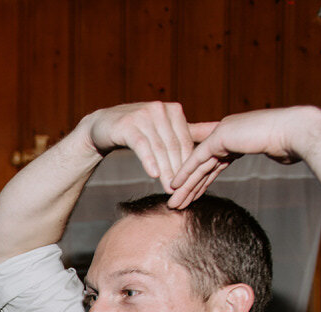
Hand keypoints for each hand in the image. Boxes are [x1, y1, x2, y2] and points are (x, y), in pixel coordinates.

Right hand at [81, 101, 208, 188]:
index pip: (186, 141)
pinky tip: (154, 175)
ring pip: (159, 148)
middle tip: (182, 192)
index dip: (189, 164)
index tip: (192, 185)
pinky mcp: (127, 124)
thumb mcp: (164, 130)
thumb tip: (218, 129)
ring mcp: (143, 115)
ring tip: (169, 190)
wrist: (102, 126)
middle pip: (173, 146)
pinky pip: (141, 145)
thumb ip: (190, 131)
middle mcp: (160, 109)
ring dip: (166, 171)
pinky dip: (149, 161)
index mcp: (174, 110)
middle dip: (178, 171)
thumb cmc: (136, 129)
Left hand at [168, 106, 320, 207]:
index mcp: (239, 136)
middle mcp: (228, 132)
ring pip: (198, 164)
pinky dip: (186, 173)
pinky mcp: (220, 136)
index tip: (192, 192)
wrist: (298, 131)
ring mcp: (223, 132)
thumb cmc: (294, 141)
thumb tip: (284, 155)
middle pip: (202, 164)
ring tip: (174, 203)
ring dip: (184, 185)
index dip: (202, 177)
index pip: (214, 159)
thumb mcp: (278, 148)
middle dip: (189, 185)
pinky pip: (198, 159)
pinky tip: (176, 186)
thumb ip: (273, 150)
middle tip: (177, 202)